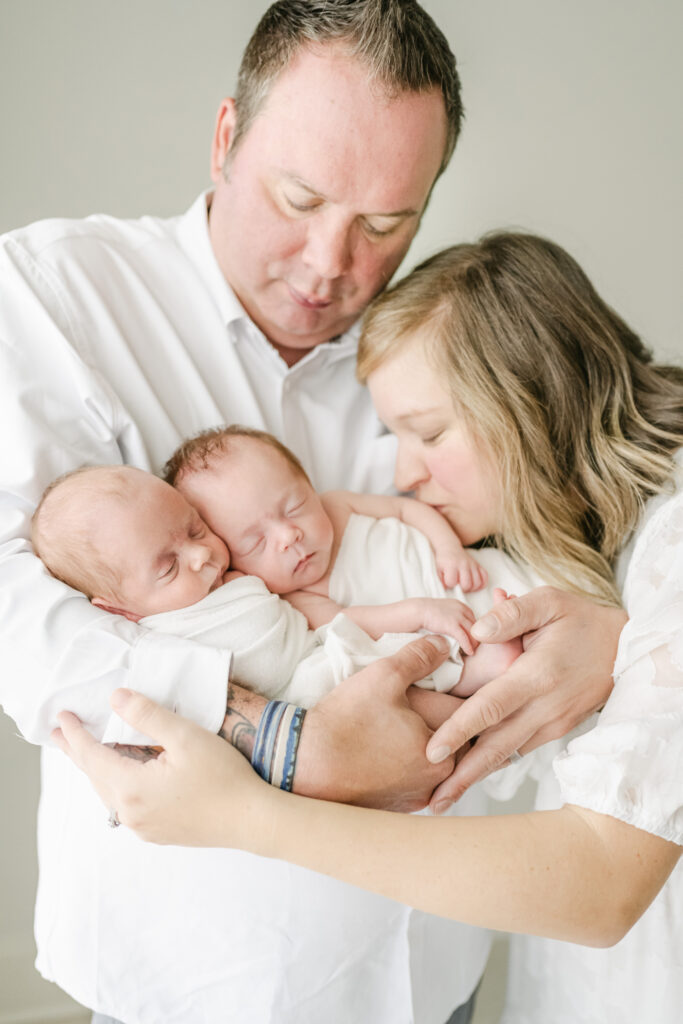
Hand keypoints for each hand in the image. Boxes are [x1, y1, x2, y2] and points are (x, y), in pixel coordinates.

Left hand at [52, 691, 273, 847]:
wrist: (252, 820)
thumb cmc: (223, 777)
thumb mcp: (186, 736)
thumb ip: (148, 716)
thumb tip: (116, 698)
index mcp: (131, 788)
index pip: (91, 756)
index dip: (75, 734)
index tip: (62, 717)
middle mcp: (130, 813)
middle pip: (94, 776)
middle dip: (77, 752)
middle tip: (61, 734)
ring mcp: (143, 827)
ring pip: (109, 792)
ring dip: (97, 769)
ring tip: (88, 751)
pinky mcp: (158, 832)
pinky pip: (125, 805)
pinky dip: (116, 784)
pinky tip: (124, 774)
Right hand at [294, 634, 455, 811]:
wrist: (304, 764)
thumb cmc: (346, 720)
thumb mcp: (384, 675)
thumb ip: (419, 657)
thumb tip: (442, 644)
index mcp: (444, 749)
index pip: (466, 716)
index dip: (452, 694)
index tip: (437, 684)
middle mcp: (436, 780)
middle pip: (453, 741)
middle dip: (440, 720)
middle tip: (418, 702)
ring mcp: (415, 797)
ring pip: (432, 761)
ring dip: (423, 743)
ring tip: (399, 723)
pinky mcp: (395, 807)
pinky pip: (412, 779)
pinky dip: (405, 763)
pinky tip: (385, 747)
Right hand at [413, 597, 475, 654]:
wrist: (418, 610)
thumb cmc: (429, 613)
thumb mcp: (446, 611)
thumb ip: (454, 618)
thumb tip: (459, 630)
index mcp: (461, 606)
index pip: (474, 620)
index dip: (474, 632)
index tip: (472, 640)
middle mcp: (462, 609)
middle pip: (476, 626)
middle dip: (476, 638)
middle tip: (475, 648)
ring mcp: (458, 616)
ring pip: (472, 633)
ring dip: (474, 644)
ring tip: (472, 652)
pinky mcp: (452, 624)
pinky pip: (464, 637)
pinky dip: (468, 646)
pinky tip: (469, 653)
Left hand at [424, 587, 626, 811]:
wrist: (627, 649)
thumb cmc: (580, 620)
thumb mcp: (549, 601)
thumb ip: (511, 614)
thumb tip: (475, 631)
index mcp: (536, 675)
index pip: (490, 708)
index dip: (458, 731)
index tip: (431, 751)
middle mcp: (544, 707)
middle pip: (496, 747)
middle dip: (462, 776)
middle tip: (433, 800)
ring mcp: (552, 723)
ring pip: (506, 754)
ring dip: (476, 776)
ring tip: (444, 797)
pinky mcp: (556, 730)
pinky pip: (518, 749)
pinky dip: (493, 763)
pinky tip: (469, 774)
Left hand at [437, 546, 487, 591]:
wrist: (450, 548)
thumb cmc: (443, 560)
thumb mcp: (438, 569)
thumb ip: (440, 580)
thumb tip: (446, 589)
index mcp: (452, 565)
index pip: (452, 582)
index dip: (449, 585)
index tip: (448, 582)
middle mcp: (464, 564)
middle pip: (467, 585)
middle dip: (462, 589)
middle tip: (458, 586)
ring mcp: (472, 565)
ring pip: (477, 583)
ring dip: (472, 588)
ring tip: (466, 586)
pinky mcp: (478, 565)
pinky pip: (485, 577)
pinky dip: (481, 584)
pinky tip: (474, 584)